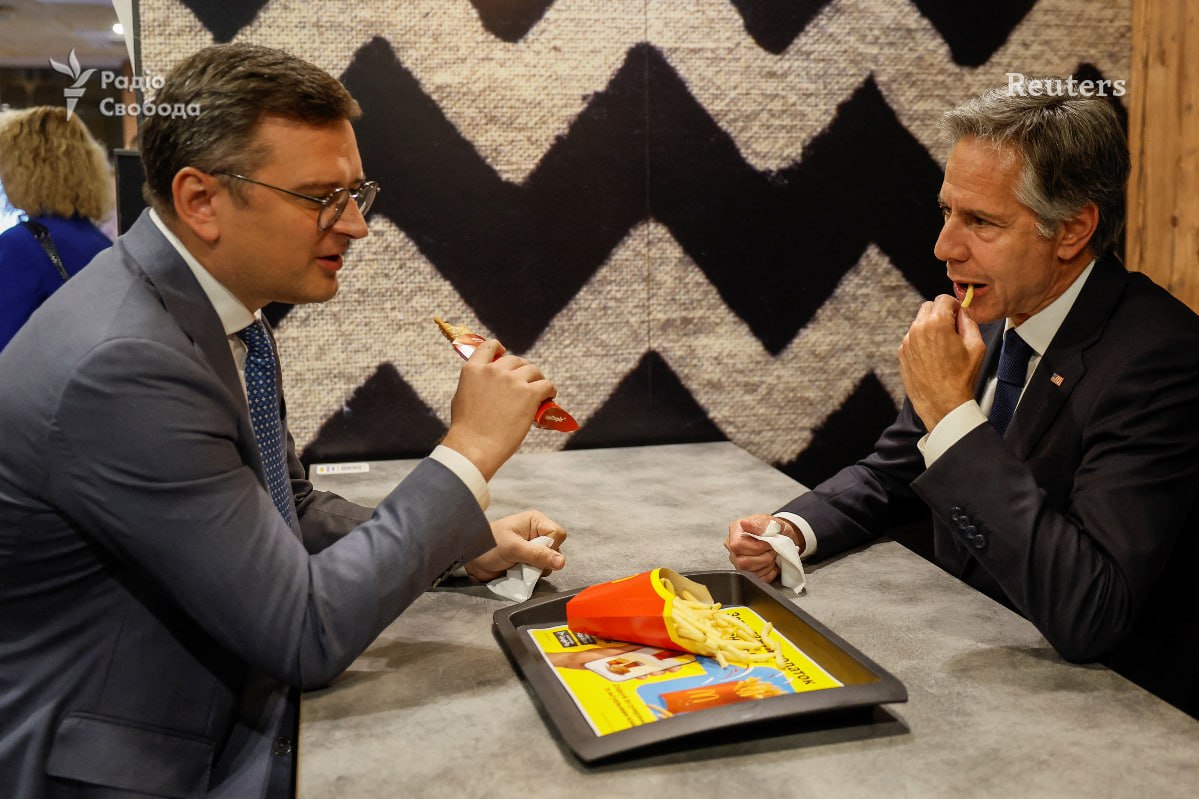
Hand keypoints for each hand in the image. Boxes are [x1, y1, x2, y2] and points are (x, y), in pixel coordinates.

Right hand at [442, 339, 556, 479]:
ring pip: (533, 370)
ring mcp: (512, 380)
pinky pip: (546, 385)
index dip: (499, 349)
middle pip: (515, 360)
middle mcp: (493, 370)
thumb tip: (486, 382)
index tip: (504, 353)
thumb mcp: (461, 397)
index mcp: (474, 369)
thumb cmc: (466, 429)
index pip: (490, 347)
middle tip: (526, 382)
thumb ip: (475, 384)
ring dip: (538, 379)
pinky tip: (550, 397)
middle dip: (522, 370)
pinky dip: (550, 390)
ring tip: (541, 391)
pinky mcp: (529, 393)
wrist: (475, 447)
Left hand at [464, 509, 566, 581]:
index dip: (551, 547)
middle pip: (556, 550)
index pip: (558, 534)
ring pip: (549, 564)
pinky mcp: (528, 562)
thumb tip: (562, 562)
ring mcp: (532, 549)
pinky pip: (539, 571)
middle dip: (542, 560)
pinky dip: (530, 575)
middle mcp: (536, 534)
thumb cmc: (488, 545)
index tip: (534, 553)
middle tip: (524, 561)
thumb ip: (537, 555)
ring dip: (535, 570)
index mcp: (535, 521)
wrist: (470, 559)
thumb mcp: (513, 548)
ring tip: (518, 567)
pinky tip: (518, 572)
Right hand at [724, 514, 798, 582]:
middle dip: (763, 558)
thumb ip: (760, 524)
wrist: (782, 537)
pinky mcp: (746, 571)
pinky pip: (756, 579)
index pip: (737, 545)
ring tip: (772, 555)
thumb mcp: (773, 522)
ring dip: (766, 565)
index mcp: (736, 530)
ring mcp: (737, 560)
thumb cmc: (775, 529)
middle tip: (773, 550)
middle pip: (742, 562)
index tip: (768, 543)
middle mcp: (732, 546)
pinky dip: (768, 573)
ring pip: (749, 572)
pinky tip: (772, 564)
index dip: (756, 547)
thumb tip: (744, 523)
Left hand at [897, 295, 985, 429]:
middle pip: (928, 307)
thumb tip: (962, 312)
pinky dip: (922, 341)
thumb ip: (969, 322)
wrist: (943, 403)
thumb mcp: (976, 346)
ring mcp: (907, 342)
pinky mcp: (902, 353)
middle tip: (952, 329)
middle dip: (941, 313)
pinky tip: (933, 357)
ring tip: (943, 347)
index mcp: (936, 324)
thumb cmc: (961, 377)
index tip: (959, 316)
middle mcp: (917, 329)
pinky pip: (912, 338)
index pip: (943, 299)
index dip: (954, 305)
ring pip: (919, 323)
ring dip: (930, 327)